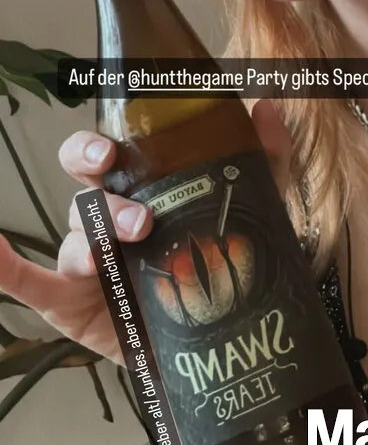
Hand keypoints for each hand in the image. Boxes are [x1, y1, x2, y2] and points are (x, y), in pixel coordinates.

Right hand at [0, 99, 291, 365]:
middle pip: (81, 191)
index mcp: (133, 189)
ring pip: (74, 240)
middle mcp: (101, 219)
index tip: (111, 153)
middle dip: (97, 195)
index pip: (100, 156)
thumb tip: (265, 108)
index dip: (94, 148)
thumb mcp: (247, 207)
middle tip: (137, 216)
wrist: (203, 336)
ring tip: (124, 254)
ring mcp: (83, 261)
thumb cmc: (210, 261)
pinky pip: (28, 282)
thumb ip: (260, 159)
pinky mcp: (68, 302)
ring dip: (94, 244)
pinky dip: (6, 268)